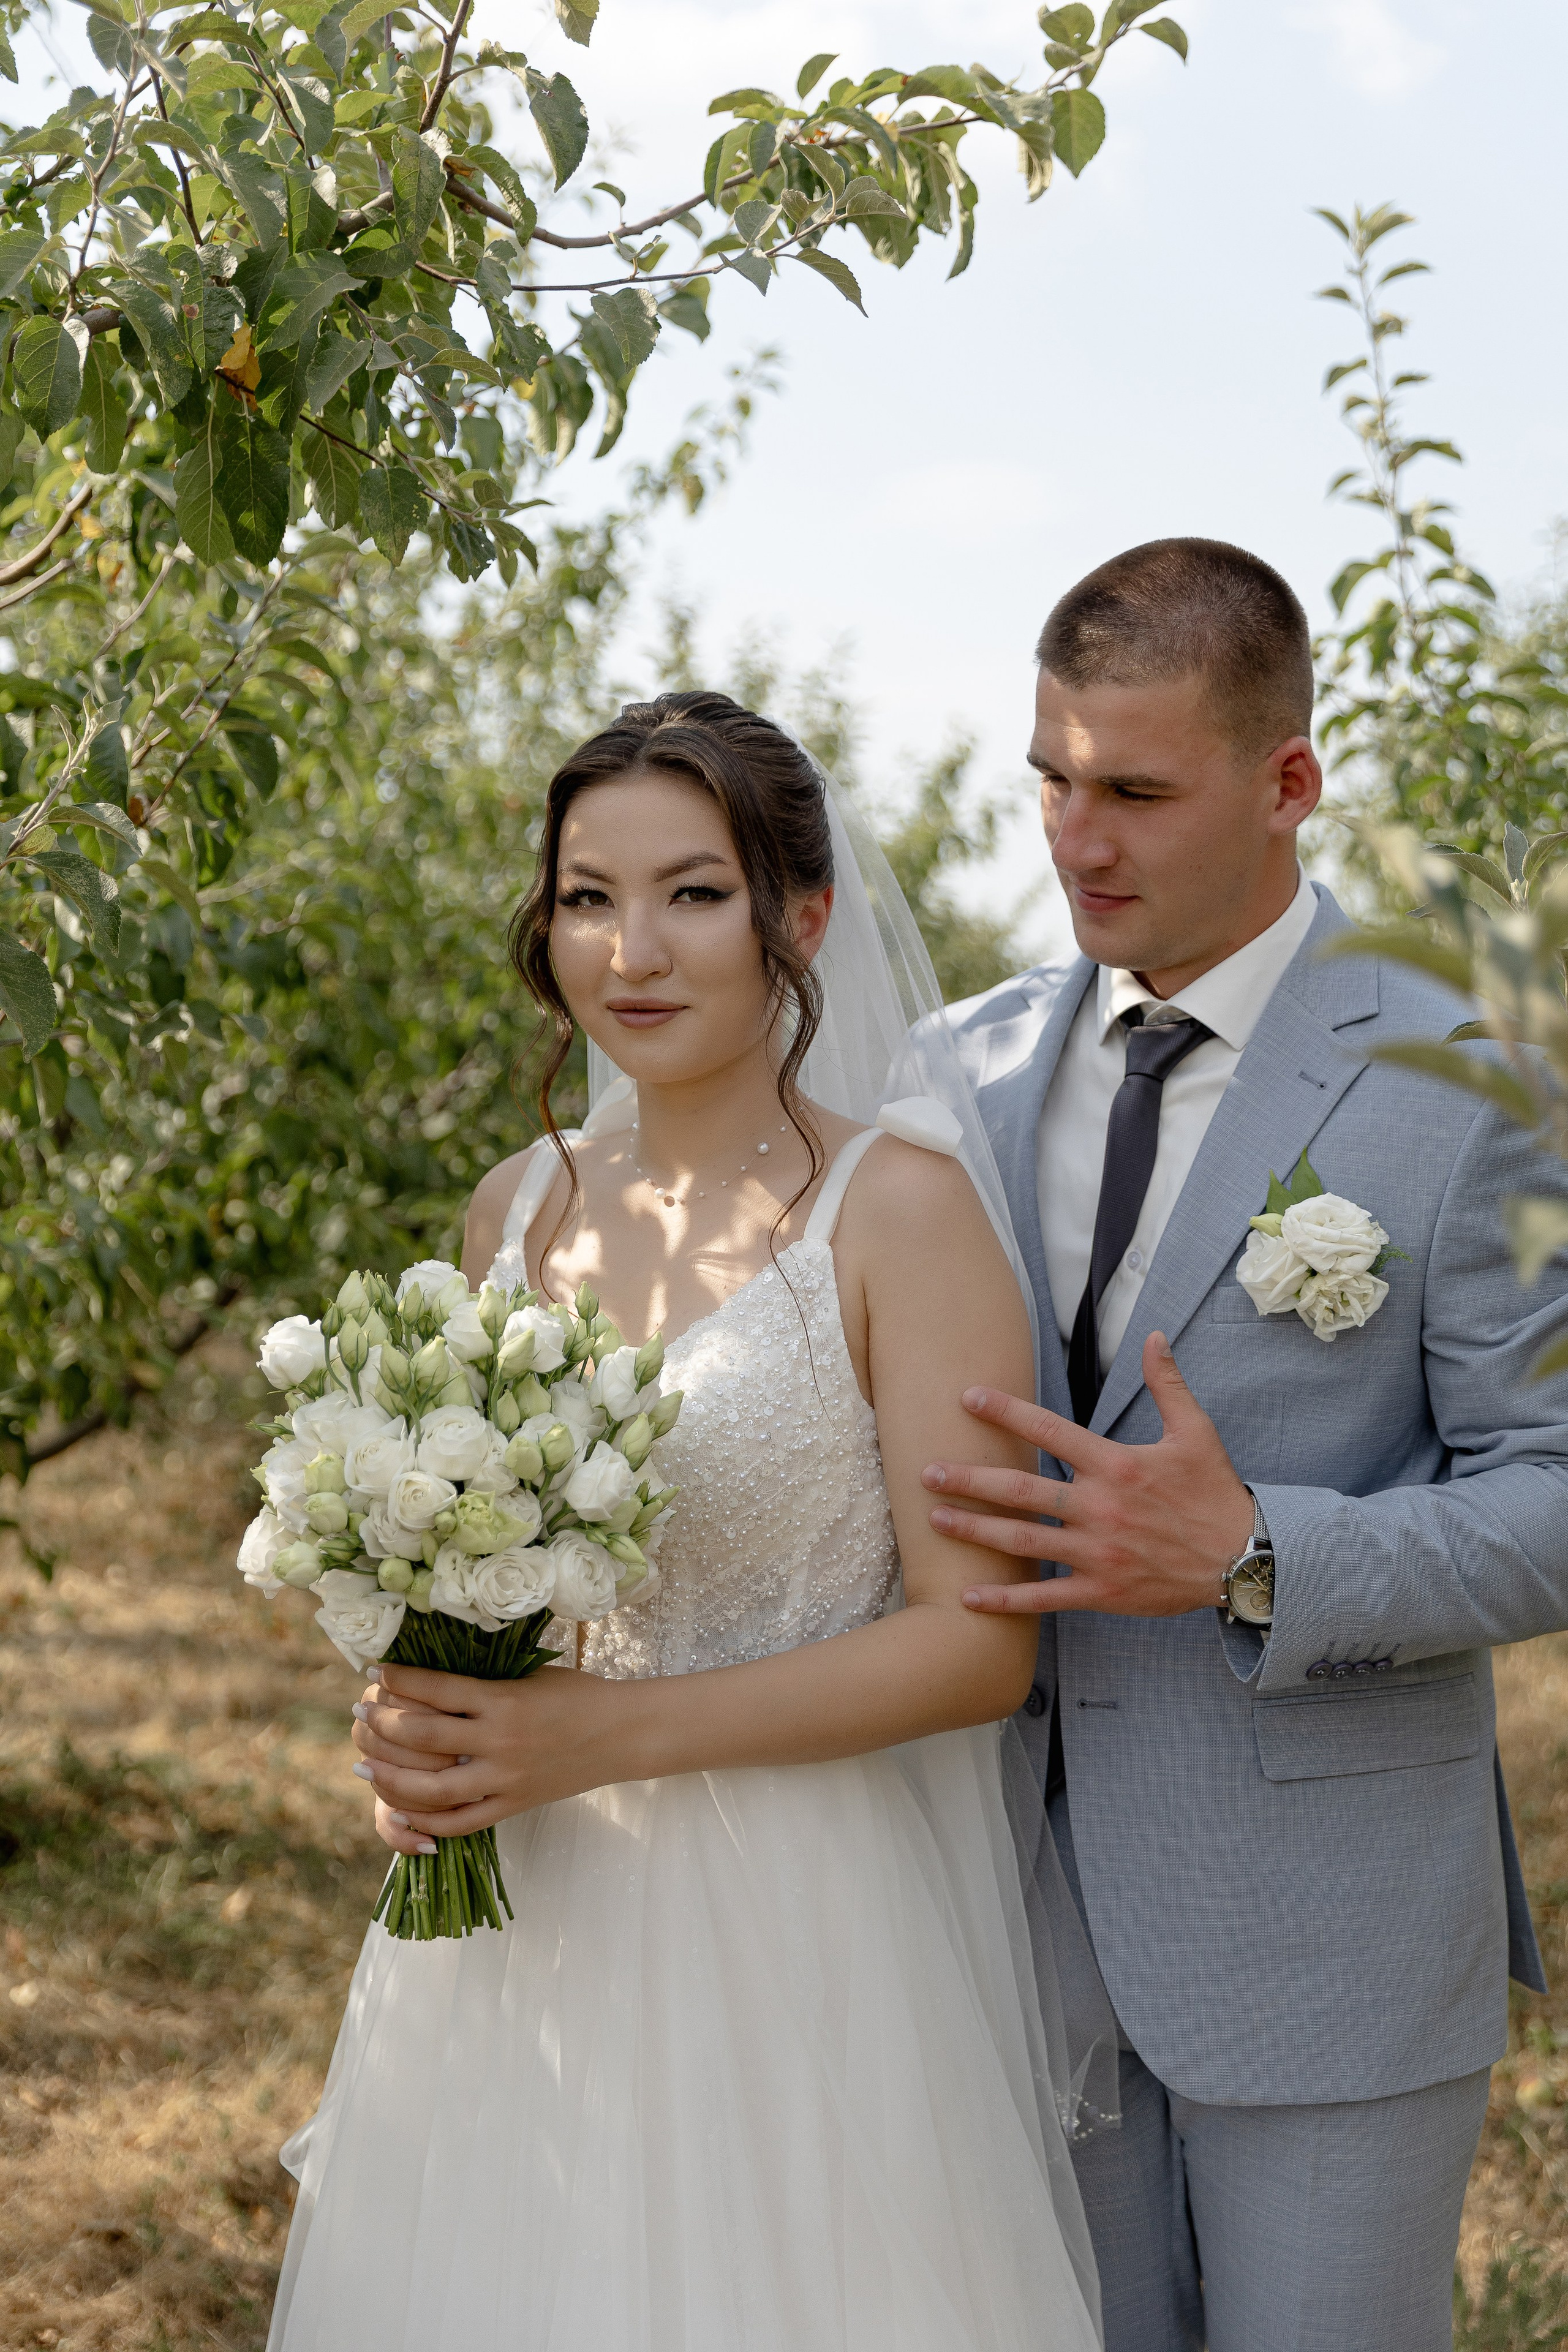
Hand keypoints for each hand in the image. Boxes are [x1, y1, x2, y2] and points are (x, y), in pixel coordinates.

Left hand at [350, 1659, 643, 1843]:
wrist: (620, 1734)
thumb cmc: (575, 1695)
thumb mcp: (530, 1676)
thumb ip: (485, 1681)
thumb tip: (430, 1674)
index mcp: (503, 1699)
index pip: (436, 1688)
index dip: (398, 1679)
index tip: (377, 1671)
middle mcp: (499, 1740)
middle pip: (423, 1736)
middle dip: (381, 1724)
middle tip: (358, 1713)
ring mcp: (504, 1778)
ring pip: (432, 1788)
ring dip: (390, 1777)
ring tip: (364, 1767)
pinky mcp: (513, 1805)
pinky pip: (461, 1822)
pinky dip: (426, 1821)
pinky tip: (400, 1808)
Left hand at [922, 1333, 1253, 1617]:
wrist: (1244, 1560)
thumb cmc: (1216, 1494)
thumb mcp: (1195, 1432)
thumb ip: (1167, 1384)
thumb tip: (1153, 1337)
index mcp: (1116, 1465)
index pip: (1049, 1431)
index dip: (1005, 1412)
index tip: (968, 1397)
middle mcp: (1099, 1508)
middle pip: (1021, 1491)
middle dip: (970, 1479)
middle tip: (926, 1470)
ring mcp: (1096, 1553)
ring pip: (1023, 1541)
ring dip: (976, 1531)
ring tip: (935, 1520)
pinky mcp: (1101, 1591)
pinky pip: (1044, 1597)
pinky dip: (1006, 1600)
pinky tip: (969, 1597)